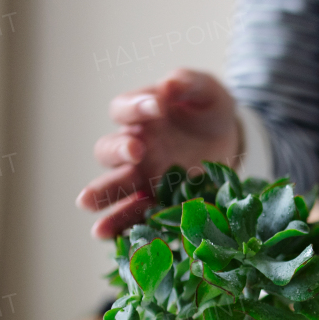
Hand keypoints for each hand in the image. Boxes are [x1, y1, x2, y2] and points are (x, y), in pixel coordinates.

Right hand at [77, 69, 240, 238]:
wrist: (230, 141)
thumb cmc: (210, 110)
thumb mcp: (208, 91)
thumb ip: (189, 84)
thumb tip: (169, 84)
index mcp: (140, 115)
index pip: (124, 109)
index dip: (136, 107)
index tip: (158, 107)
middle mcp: (135, 146)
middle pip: (110, 150)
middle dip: (119, 150)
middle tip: (137, 151)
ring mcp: (143, 175)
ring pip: (114, 185)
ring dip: (102, 194)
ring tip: (88, 204)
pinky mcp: (157, 199)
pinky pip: (134, 213)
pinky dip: (120, 224)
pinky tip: (107, 235)